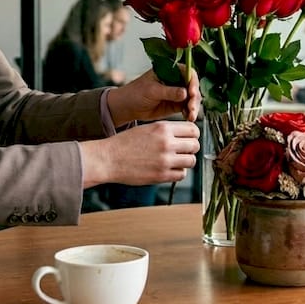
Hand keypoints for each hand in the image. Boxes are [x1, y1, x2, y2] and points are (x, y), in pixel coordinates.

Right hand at [79, 121, 200, 186]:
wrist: (108, 159)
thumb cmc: (125, 144)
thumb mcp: (147, 128)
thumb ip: (166, 130)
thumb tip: (184, 134)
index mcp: (163, 128)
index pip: (193, 129)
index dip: (193, 135)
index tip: (188, 139)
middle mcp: (166, 143)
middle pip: (195, 145)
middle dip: (191, 148)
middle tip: (183, 151)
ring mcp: (165, 160)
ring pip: (191, 160)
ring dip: (186, 161)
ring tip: (176, 161)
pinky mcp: (161, 175)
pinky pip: (182, 174)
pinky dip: (178, 173)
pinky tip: (169, 169)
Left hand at [107, 66, 201, 124]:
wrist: (128, 107)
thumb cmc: (136, 93)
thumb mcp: (152, 91)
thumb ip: (169, 92)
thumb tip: (185, 93)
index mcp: (170, 70)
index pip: (188, 72)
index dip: (193, 82)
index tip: (191, 93)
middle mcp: (176, 80)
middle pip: (193, 86)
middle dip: (194, 98)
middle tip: (192, 108)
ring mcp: (177, 92)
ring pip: (192, 98)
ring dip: (194, 107)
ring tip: (191, 116)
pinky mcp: (176, 104)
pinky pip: (188, 108)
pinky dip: (190, 113)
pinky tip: (189, 118)